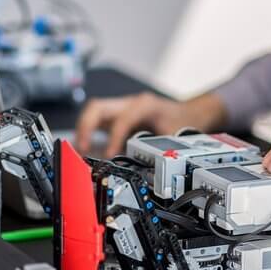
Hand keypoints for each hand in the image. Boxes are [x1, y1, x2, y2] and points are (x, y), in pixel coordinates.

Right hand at [75, 91, 227, 155]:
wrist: (190, 113)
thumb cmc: (182, 121)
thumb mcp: (175, 135)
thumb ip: (159, 148)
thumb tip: (144, 166)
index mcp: (144, 105)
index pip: (122, 119)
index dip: (114, 137)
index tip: (109, 155)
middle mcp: (129, 103)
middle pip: (97, 108)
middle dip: (85, 127)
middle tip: (82, 148)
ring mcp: (122, 108)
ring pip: (94, 112)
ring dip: (83, 129)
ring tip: (80, 150)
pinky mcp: (118, 117)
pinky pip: (98, 122)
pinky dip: (89, 133)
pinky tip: (87, 148)